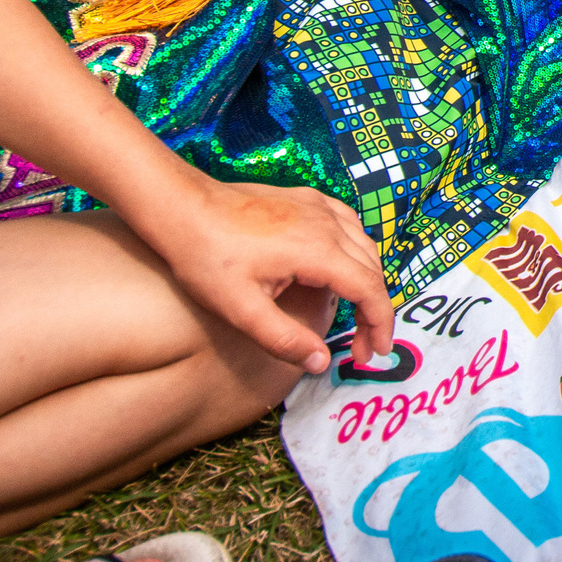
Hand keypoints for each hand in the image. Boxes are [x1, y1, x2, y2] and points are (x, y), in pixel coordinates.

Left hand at [124, 174, 393, 373]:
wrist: (181, 208)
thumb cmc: (206, 258)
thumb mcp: (240, 310)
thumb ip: (284, 339)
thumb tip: (322, 363)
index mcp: (318, 250)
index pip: (369, 290)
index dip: (380, 324)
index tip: (374, 352)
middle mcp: (327, 223)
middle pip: (372, 269)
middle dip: (373, 311)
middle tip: (360, 345)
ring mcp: (317, 206)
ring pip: (364, 245)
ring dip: (367, 281)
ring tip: (354, 312)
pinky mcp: (305, 199)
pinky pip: (348, 224)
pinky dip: (356, 250)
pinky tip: (342, 265)